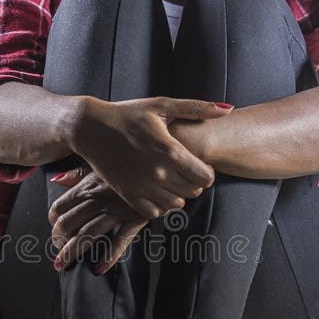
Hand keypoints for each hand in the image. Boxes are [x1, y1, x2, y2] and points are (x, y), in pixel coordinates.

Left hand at [48, 165, 149, 271]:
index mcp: (87, 186)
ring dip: (72, 252)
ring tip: (63, 264)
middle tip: (58, 250)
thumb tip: (57, 180)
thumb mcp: (101, 165)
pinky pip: (120, 240)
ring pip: (87, 234)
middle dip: (58, 241)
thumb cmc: (128, 165)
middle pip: (68, 223)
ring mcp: (116, 210)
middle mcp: (98, 199)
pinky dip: (109, 257)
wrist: (159, 165)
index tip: (55, 230)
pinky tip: (99, 268)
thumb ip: (77, 174)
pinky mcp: (134, 218)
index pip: (59, 207)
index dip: (53, 222)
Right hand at [69, 96, 232, 216]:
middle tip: (184, 169)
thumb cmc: (127, 114)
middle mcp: (158, 173)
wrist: (91, 128)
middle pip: (193, 192)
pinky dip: (160, 205)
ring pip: (176, 204)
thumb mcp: (162, 106)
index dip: (207, 172)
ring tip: (170, 179)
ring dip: (178, 194)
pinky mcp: (128, 195)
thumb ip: (196, 109)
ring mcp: (142, 187)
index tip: (198, 163)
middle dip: (193, 182)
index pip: (205, 177)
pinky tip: (157, 190)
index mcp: (170, 151)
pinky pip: (154, 212)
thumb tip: (228, 109)